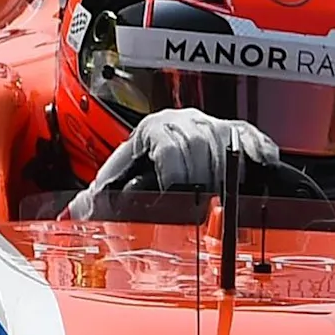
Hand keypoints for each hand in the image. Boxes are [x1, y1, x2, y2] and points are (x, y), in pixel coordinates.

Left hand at [69, 107, 281, 215]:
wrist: (165, 149)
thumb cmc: (142, 168)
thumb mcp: (119, 178)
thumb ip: (98, 197)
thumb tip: (74, 212)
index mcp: (154, 129)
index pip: (168, 146)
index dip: (174, 175)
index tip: (177, 195)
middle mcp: (184, 121)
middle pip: (199, 145)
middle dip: (200, 179)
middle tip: (201, 205)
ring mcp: (211, 125)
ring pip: (225, 142)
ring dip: (225, 173)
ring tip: (219, 198)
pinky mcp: (236, 131)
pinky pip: (250, 136)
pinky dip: (258, 149)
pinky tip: (260, 163)